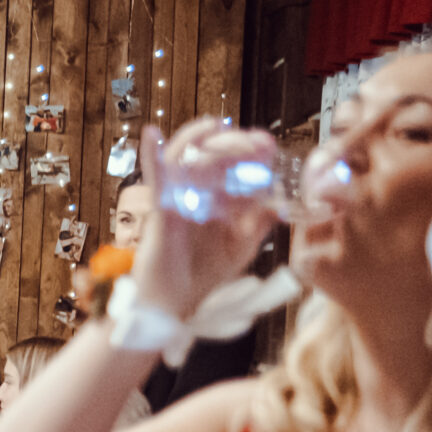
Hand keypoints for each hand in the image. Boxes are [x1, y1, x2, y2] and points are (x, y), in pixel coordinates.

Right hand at [128, 120, 281, 320]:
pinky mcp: (160, 212)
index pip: (231, 164)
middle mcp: (193, 194)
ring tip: (216, 126)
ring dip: (199, 139)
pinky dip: (151, 156)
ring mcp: (175, 200)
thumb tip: (280, 201)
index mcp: (213, 200)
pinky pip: (155, 181)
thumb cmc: (200, 275)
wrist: (172, 305)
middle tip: (257, 142)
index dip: (249, 150)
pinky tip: (152, 134)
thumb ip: (259, 223)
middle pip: (209, 154)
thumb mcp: (240, 247)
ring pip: (183, 158)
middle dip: (233, 142)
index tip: (269, 145)